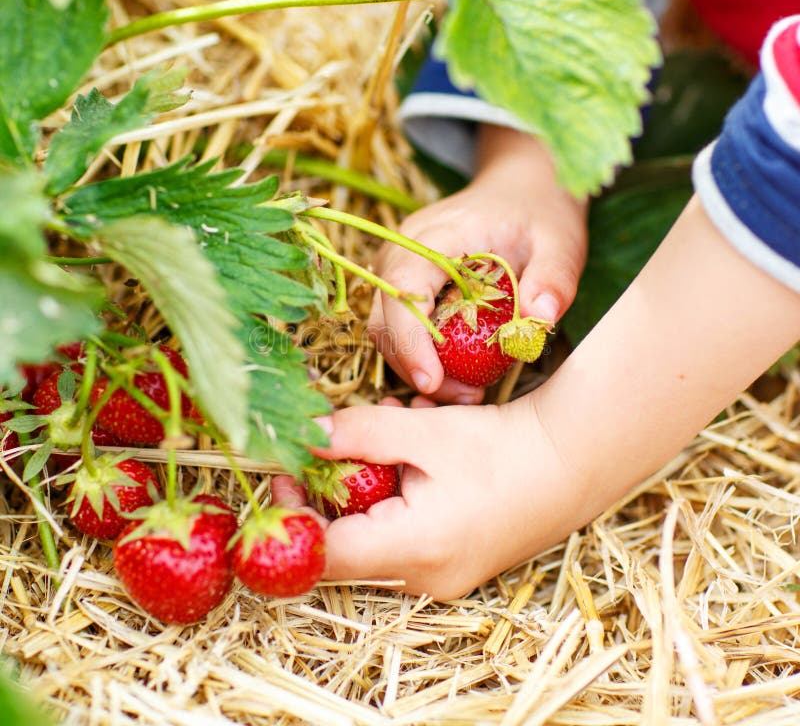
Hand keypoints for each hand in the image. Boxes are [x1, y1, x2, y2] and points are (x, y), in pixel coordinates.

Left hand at [272, 395, 593, 599]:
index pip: (322, 555)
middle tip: (348, 436)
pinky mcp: (451, 564)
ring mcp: (439, 577)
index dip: (291, 513)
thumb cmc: (504, 447)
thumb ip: (357, 434)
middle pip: (345, 543)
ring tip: (396, 427)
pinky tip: (418, 448)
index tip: (286, 468)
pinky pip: (401, 533)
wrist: (575, 460)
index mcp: (413, 552)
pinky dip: (396, 492)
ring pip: (374, 533)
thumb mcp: (423, 432)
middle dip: (337, 485)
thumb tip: (305, 436)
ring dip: (370, 480)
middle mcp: (422, 579)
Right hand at [370, 124, 587, 401]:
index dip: (411, 339)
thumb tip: (540, 318)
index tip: (432, 382)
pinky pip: (401, 326)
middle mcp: (404, 249)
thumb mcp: (561, 241)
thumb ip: (554, 278)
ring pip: (387, 328)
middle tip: (465, 397)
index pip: (403, 288)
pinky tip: (460, 374)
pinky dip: (423, 356)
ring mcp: (400, 266)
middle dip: (415, 366)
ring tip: (468, 391)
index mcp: (437, 234)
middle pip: (386, 317)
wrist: (522, 188)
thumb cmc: (541, 212)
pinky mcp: (408, 282)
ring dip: (417, 366)